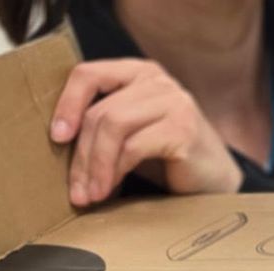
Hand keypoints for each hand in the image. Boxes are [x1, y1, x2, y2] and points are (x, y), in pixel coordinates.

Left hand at [51, 60, 243, 207]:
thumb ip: (102, 125)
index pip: (89, 74)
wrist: (216, 184)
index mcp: (138, 73)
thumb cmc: (170, 162)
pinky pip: (133, 147)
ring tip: (90, 195)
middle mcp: (156, 81)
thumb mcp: (130, 134)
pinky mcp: (182, 129)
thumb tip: (57, 143)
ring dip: (95, 166)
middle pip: (99, 111)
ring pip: (112, 127)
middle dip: (80, 155)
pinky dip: (114, 172)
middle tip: (75, 190)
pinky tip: (110, 190)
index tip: (56, 138)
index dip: (66, 104)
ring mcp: (173, 102)